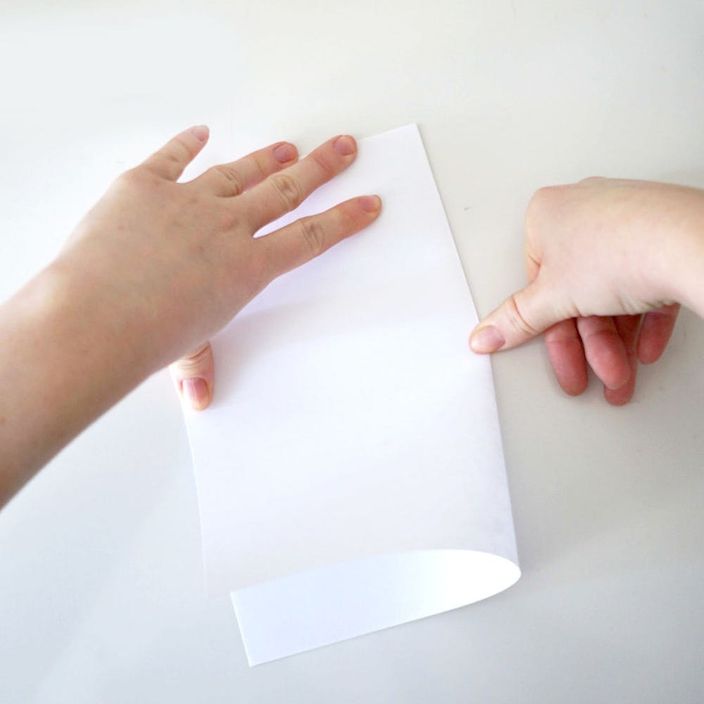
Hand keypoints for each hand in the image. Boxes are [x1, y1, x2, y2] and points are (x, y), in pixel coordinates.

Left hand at [61, 126, 381, 408]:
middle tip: (345, 147)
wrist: (95, 316)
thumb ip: (198, 365)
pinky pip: (172, 157)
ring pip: (238, 171)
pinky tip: (200, 133)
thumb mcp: (186, 352)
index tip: (368, 202)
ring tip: (288, 147)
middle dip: (321, 168)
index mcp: (246, 268)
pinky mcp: (144, 185)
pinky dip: (186, 144)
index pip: (310, 238)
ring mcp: (186, 200)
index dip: (344, 219)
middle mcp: (225, 226)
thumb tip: (198, 397)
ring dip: (266, 158)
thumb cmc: (145, 339)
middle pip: (286, 190)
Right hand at [469, 177, 703, 403]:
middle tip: (591, 376)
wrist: (689, 243)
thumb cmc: (620, 250)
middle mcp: (583, 212)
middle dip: (586, 346)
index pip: (537, 284)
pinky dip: (642, 321)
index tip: (558, 357)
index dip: (546, 330)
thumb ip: (516, 320)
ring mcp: (624, 222)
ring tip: (621, 372)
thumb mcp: (552, 298)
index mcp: (546, 215)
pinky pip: (643, 284)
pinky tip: (643, 348)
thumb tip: (485, 335)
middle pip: (574, 294)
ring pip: (610, 293)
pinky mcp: (659, 236)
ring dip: (613, 343)